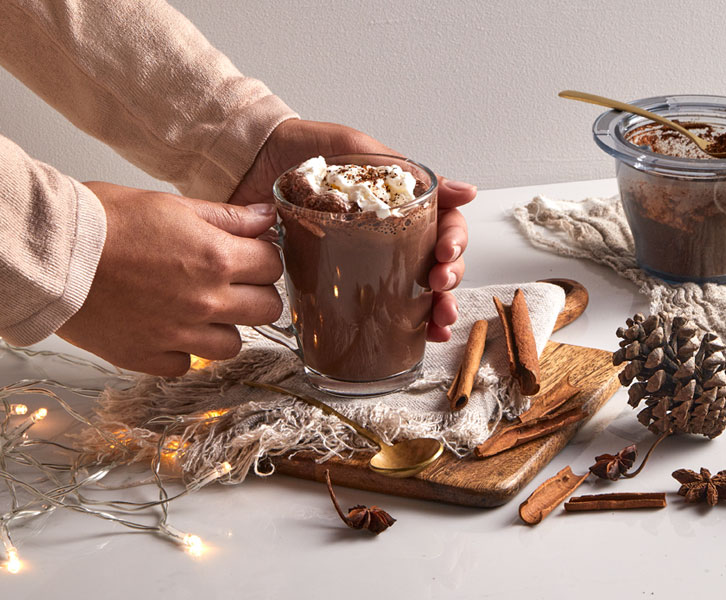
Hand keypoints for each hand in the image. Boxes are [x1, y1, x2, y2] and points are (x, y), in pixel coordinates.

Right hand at [57, 182, 282, 375]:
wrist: (50, 254)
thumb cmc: (104, 222)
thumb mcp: (172, 205)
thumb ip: (226, 217)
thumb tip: (265, 218)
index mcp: (216, 258)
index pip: (273, 266)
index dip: (264, 259)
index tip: (251, 257)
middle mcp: (206, 300)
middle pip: (267, 309)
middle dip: (256, 294)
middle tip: (233, 284)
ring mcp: (179, 334)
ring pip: (232, 344)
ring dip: (223, 327)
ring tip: (198, 309)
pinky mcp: (148, 358)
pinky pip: (185, 365)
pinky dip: (181, 350)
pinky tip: (166, 328)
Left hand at [230, 119, 475, 341]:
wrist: (250, 161)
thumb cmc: (302, 148)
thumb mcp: (356, 148)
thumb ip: (402, 168)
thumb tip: (466, 191)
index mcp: (400, 202)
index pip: (444, 224)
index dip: (455, 241)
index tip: (445, 254)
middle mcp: (390, 232)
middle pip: (437, 261)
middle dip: (449, 280)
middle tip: (440, 286)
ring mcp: (367, 257)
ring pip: (418, 288)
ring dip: (436, 307)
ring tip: (437, 320)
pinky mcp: (341, 277)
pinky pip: (378, 304)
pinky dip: (407, 323)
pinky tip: (422, 334)